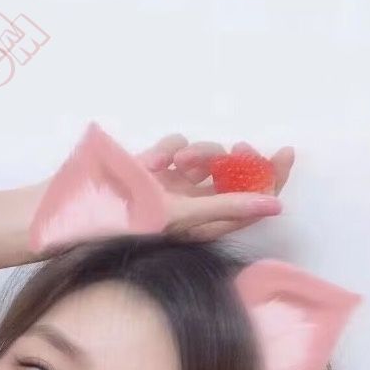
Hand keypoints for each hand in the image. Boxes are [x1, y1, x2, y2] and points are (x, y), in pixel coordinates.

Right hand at [136, 134, 294, 241]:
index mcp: (210, 222)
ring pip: (207, 156)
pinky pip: (177, 145)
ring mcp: (177, 184)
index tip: (284, 153)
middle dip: (239, 159)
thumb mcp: (185, 216)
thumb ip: (229, 207)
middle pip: (236, 174)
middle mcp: (198, 203)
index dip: (273, 178)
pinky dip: (168, 149)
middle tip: (242, 147)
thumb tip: (275, 205)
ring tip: (178, 163)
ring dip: (199, 154)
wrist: (85, 211)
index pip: (253, 200)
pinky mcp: (157, 167)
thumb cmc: (133, 223)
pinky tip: (153, 163)